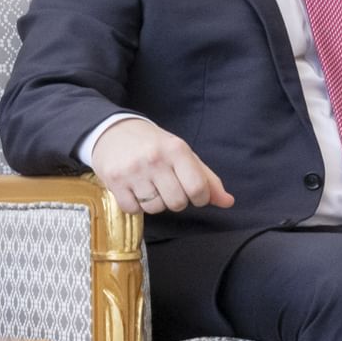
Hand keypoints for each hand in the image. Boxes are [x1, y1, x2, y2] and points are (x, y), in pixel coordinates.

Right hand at [88, 118, 234, 215]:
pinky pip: (133, 209)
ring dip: (156, 203)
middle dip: (177, 201)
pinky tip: (135, 190)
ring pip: (155, 208)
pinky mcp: (114, 181)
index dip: (201, 198)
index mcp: (177, 150)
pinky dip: (136, 205)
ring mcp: (133, 170)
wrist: (113, 131)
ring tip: (151, 187)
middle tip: (170, 189)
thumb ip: (207, 179)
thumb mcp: (183, 154)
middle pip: (177, 202)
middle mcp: (155, 159)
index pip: (198, 188)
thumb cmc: (154, 145)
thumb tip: (228, 202)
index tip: (196, 195)